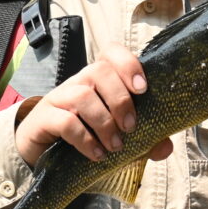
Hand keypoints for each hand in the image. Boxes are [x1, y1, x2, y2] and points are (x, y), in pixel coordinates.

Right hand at [14, 44, 172, 166]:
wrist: (42, 156)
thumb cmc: (85, 138)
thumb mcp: (117, 138)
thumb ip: (143, 141)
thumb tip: (165, 147)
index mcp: (98, 81)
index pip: (111, 53)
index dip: (128, 64)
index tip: (143, 89)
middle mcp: (78, 83)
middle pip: (99, 71)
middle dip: (120, 100)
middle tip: (130, 128)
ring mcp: (58, 99)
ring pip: (82, 94)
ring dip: (104, 122)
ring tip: (115, 147)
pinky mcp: (43, 119)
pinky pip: (64, 121)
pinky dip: (85, 139)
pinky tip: (96, 155)